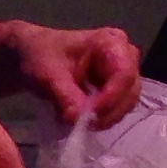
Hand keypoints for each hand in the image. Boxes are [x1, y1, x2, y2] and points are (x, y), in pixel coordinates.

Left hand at [0, 20, 141, 124]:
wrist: (35, 56)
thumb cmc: (42, 56)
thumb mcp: (49, 75)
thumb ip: (65, 96)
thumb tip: (79, 119)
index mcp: (111, 42)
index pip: (124, 74)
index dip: (111, 98)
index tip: (89, 115)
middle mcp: (125, 56)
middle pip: (130, 90)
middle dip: (109, 112)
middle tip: (83, 125)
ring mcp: (122, 73)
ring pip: (127, 102)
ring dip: (106, 118)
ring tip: (80, 123)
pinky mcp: (116, 88)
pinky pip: (117, 107)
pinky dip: (102, 117)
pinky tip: (83, 120)